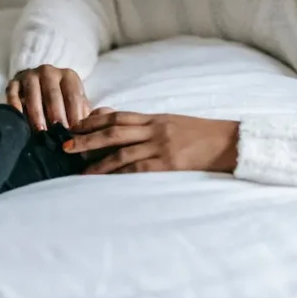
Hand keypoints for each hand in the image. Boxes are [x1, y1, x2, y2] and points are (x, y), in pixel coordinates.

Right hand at [6, 64, 90, 130]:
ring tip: (41, 131)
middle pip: (53, 94)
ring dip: (37, 113)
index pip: (73, 95)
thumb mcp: (76, 106)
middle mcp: (49, 72)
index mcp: (68, 76)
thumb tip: (92, 131)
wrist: (38, 90)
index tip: (74, 132)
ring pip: (33, 93)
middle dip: (56, 115)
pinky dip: (15, 105)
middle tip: (58, 133)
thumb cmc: (63, 104)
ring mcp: (30, 75)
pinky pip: (13, 92)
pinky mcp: (14, 82)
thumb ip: (85, 116)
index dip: (74, 114)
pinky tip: (19, 118)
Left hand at [63, 110, 239, 174]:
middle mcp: (154, 129)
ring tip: (79, 169)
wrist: (230, 142)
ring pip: (121, 152)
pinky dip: (119, 174)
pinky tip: (106, 180)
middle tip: (65, 145)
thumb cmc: (202, 135)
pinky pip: (138, 169)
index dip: (94, 121)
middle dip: (86, 138)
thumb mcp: (174, 124)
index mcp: (155, 118)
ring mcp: (161, 146)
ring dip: (97, 161)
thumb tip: (125, 129)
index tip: (75, 126)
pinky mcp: (169, 164)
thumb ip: (149, 126)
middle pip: (112, 131)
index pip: (117, 116)